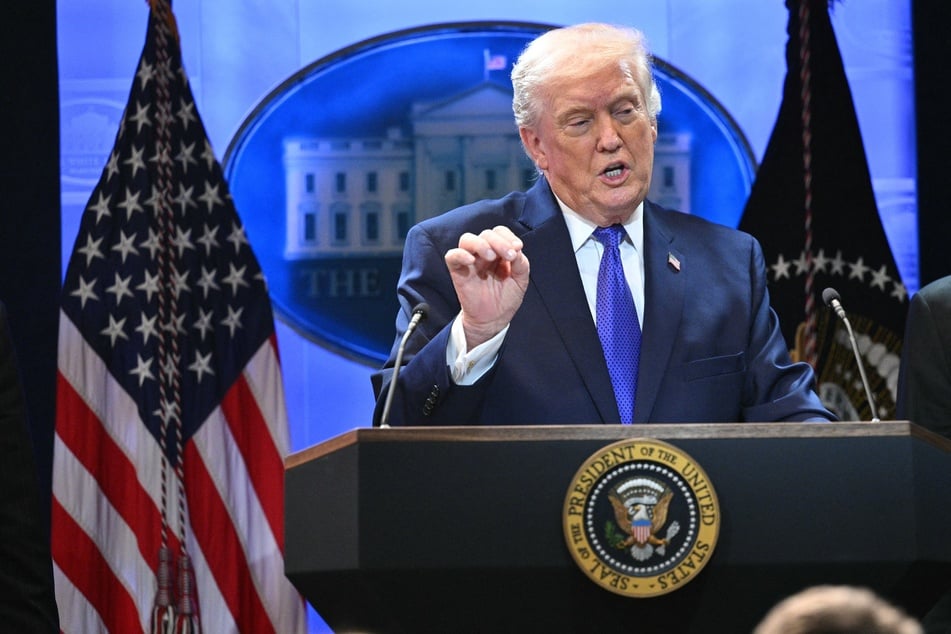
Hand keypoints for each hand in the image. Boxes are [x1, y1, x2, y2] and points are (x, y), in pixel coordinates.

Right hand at [444, 225, 529, 348]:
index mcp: (498, 252)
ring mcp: (469, 261)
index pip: (500, 232)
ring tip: (491, 257)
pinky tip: (471, 261)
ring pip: (467, 239)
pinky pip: (452, 256)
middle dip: (499, 242)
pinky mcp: (458, 271)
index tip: (517, 249)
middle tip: (509, 256)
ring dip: (481, 244)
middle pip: (486, 234)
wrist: (493, 320)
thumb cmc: (506, 298)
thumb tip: (516, 247)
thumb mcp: (520, 280)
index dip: (508, 237)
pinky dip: (460, 254)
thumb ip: (520, 262)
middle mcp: (483, 253)